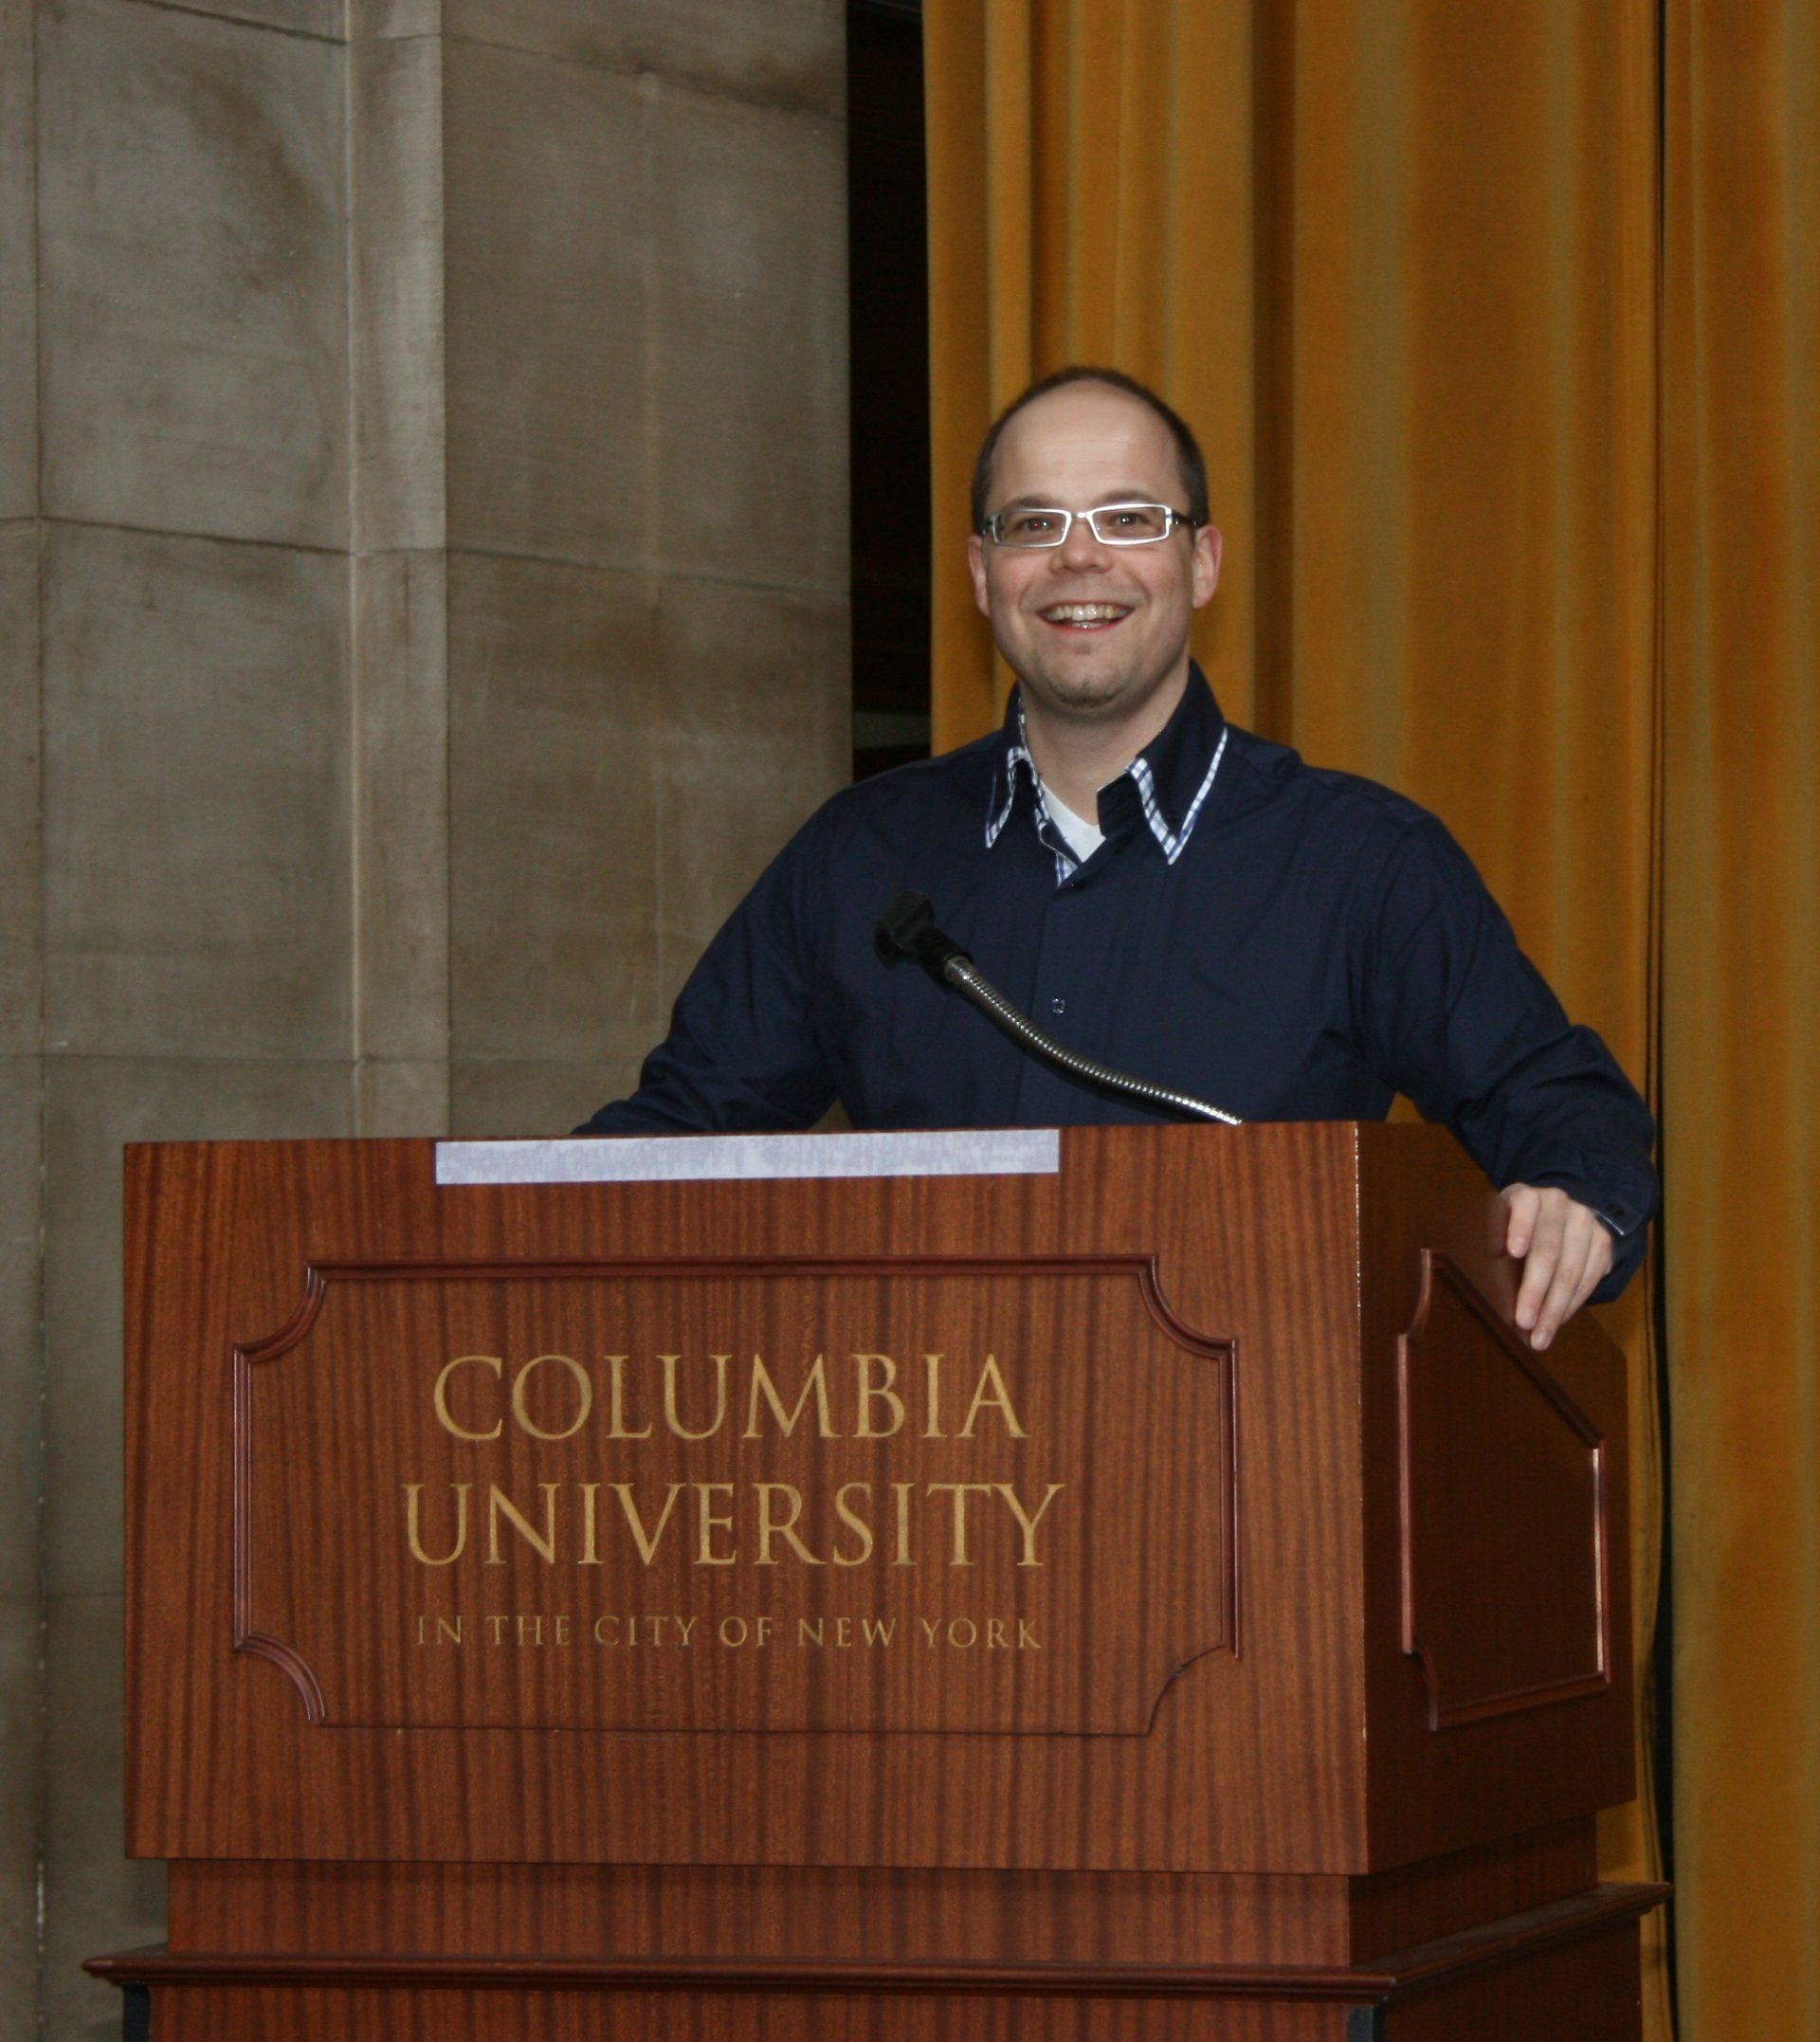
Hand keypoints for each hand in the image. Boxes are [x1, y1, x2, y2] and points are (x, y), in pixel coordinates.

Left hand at [1501, 1184, 1613, 1350]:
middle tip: (1523, 1322)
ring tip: (1540, 1336)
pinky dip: (1571, 1305)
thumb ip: (1494, 1240)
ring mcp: (1585, 1222)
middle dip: (1536, 1290)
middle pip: (1548, 1250)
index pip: (1524, 1206)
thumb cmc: (1517, 1225)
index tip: (1512, 1251)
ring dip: (1555, 1308)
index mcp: (1528, 1195)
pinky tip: (1557, 1322)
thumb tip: (1482, 1283)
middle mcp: (1559, 1204)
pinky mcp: (1604, 1241)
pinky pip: (1589, 1279)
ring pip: (1572, 1271)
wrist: (1562, 1210)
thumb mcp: (1502, 1220)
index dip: (1519, 1227)